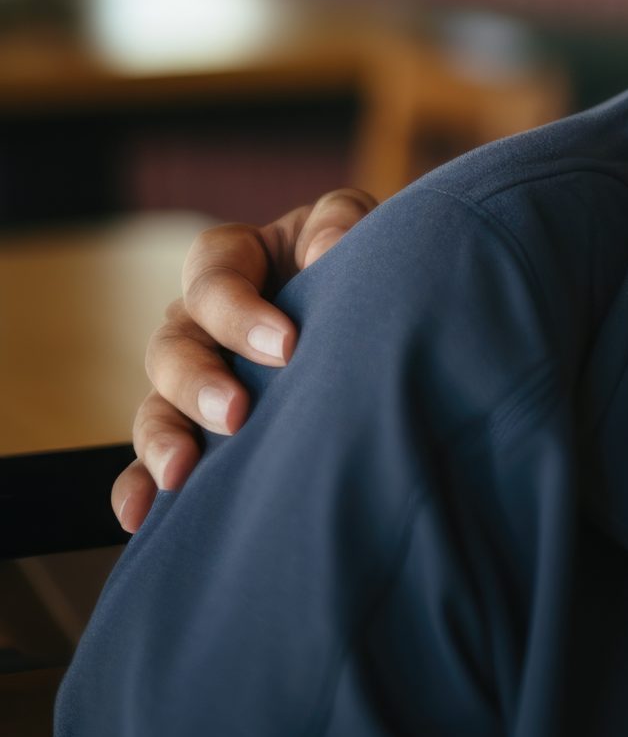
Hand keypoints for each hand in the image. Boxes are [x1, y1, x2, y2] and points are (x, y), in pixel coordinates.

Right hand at [110, 189, 376, 531]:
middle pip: (174, 346)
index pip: (212, 278)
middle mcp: (202, 322)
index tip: (289, 346)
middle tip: (238, 413)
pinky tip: (140, 515)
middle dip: (200, 382)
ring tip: (182, 472)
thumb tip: (325, 251)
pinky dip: (139, 485)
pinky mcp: (198, 427)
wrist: (378, 308)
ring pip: (156, 405)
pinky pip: (151, 458)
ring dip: (163, 438)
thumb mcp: (350, 224)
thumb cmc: (357, 256)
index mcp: (233, 263)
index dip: (240, 311)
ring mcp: (195, 377)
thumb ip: (339, 221)